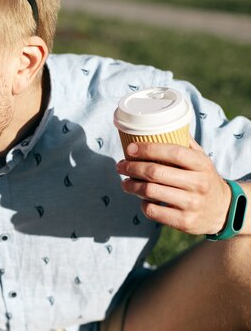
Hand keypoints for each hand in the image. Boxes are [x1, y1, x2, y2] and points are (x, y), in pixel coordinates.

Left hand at [116, 138, 230, 234]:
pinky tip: (142, 199)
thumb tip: (160, 123)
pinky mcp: (185, 221)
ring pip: (150, 192)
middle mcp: (198, 184)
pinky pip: (153, 211)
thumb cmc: (204, 179)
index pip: (173, 152)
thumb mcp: (201, 159)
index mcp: (201, 164)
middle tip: (120, 166)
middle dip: (132, 168)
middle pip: (155, 172)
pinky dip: (143, 204)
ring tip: (125, 182)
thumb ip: (184, 143)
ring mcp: (192, 204)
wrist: (224, 210)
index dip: (147, 149)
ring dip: (131, 186)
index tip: (129, 149)